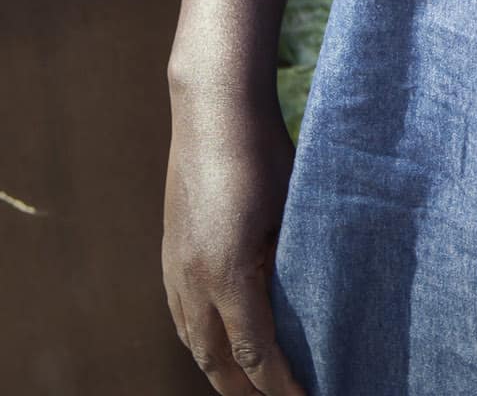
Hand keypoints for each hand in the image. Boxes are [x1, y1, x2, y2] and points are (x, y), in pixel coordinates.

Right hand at [162, 90, 308, 394]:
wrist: (213, 108)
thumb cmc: (266, 151)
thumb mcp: (292, 207)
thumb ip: (292, 258)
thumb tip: (306, 297)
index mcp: (227, 275)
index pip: (255, 354)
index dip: (280, 385)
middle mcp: (193, 282)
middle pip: (217, 362)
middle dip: (245, 391)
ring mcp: (175, 268)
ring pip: (192, 341)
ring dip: (219, 370)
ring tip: (246, 386)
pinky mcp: (170, 252)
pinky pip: (181, 315)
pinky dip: (199, 339)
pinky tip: (214, 341)